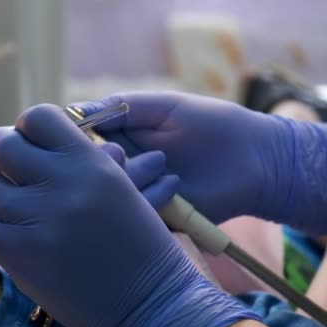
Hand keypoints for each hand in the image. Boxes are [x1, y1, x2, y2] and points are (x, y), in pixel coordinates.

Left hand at [0, 104, 258, 326]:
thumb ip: (78, 160)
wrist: (149, 298)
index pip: (38, 117)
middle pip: (3, 145)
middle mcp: (63, 184)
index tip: (27, 141)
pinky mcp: (20, 254)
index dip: (27, 127)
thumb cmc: (137, 240)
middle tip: (1, 161)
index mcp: (90, 161)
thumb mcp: (118, 186)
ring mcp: (38, 219)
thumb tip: (30, 140)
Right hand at [78, 91, 291, 223]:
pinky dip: (145, 200)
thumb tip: (74, 110)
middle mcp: (121, 169)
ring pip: (106, 196)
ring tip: (159, 163)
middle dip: (97, 162)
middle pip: (84, 173)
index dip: (73, 141)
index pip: (77, 143)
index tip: (81, 138)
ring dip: (124, 180)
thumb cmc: (212, 124)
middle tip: (122, 154)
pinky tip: (172, 182)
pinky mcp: (153, 218)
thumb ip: (120, 107)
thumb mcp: (163, 106)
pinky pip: (133, 215)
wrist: (254, 159)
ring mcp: (136, 194)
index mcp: (117, 140)